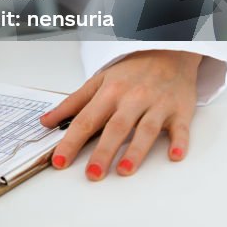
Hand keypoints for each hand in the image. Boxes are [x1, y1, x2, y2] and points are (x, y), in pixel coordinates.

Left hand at [40, 50, 201, 180]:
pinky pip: (180, 128)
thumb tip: (46, 121)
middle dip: (103, 152)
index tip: (60, 161)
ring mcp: (157, 105)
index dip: (72, 141)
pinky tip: (175, 155)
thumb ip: (72, 103)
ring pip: (146, 129)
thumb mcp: (98, 81)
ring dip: (136, 151)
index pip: (86, 120)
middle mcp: (132, 98)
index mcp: (109, 92)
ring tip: (124, 170)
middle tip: (92, 174)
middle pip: (115, 127)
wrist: (167, 52)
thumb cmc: (131, 71)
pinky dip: (179, 141)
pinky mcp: (180, 110)